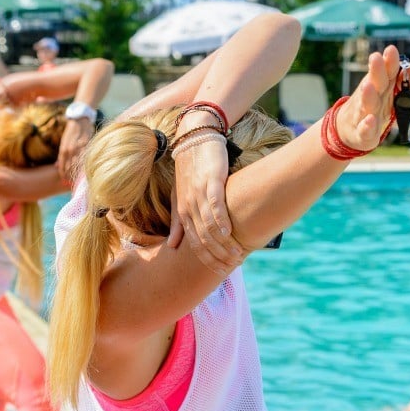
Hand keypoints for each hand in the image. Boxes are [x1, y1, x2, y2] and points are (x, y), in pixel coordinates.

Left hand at [57, 117, 93, 182]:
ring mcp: (79, 148)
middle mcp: (70, 150)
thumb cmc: (71, 132)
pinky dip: (84, 165)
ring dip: (76, 172)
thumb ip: (61, 155)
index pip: (62, 165)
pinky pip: (85, 158)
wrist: (80, 120)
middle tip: (70, 182)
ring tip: (76, 179)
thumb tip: (56, 165)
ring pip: (77, 164)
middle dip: (69, 175)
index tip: (63, 179)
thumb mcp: (63, 142)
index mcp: (63, 149)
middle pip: (69, 166)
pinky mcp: (87, 146)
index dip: (62, 173)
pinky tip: (84, 170)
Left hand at [167, 122, 243, 273]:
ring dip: (222, 243)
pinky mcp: (210, 181)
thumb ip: (177, 222)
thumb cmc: (189, 170)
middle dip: (217, 256)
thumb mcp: (180, 197)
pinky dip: (221, 220)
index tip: (222, 272)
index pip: (194, 244)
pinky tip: (229, 232)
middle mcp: (188, 206)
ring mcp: (198, 194)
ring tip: (237, 253)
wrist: (193, 138)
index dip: (207, 260)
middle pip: (202, 239)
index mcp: (182, 213)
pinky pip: (214, 204)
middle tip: (232, 266)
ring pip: (208, 226)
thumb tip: (172, 247)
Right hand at [335, 46, 409, 151]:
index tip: (391, 50)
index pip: (388, 73)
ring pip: (367, 104)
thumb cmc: (374, 108)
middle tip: (375, 58)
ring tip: (367, 86)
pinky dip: (367, 125)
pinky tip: (370, 120)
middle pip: (376, 84)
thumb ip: (403, 82)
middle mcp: (372, 98)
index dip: (390, 63)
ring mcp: (364, 115)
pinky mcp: (361, 133)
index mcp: (381, 88)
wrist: (348, 129)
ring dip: (367, 96)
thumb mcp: (388, 94)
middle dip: (376, 71)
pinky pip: (364, 129)